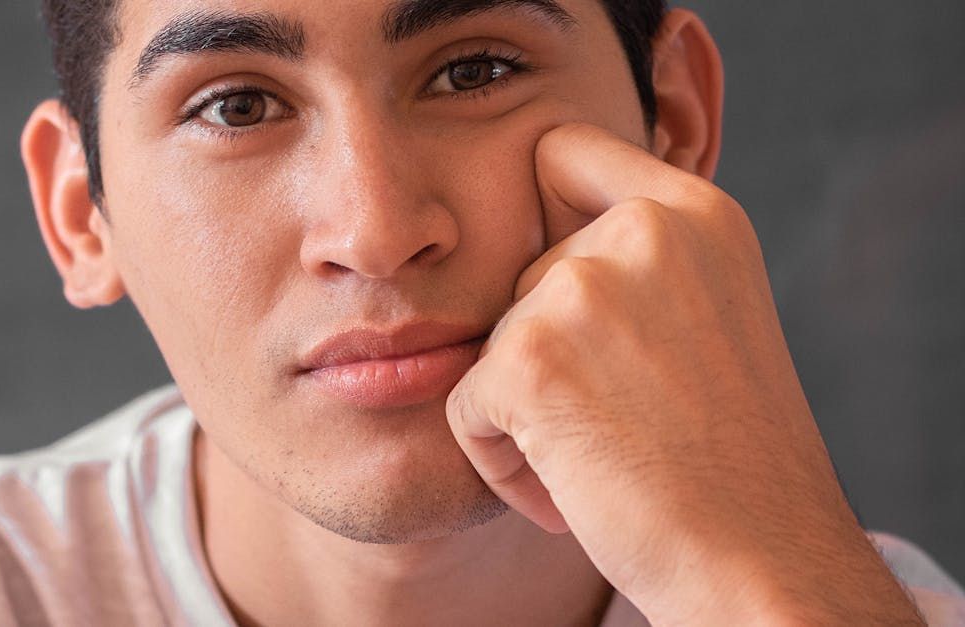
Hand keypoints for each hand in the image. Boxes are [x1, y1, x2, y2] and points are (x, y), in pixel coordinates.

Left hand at [446, 123, 921, 623]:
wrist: (760, 562)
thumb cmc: (732, 459)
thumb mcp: (708, 317)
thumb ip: (632, 263)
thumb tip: (526, 242)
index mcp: (694, 213)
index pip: (560, 150)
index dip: (538, 209)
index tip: (557, 286)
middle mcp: (641, 233)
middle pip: (520, 270)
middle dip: (543, 349)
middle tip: (610, 421)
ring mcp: (581, 290)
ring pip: (490, 340)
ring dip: (523, 410)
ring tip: (596, 460)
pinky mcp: (527, 358)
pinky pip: (464, 403)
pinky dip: (498, 458)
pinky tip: (566, 493)